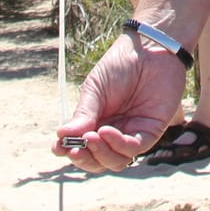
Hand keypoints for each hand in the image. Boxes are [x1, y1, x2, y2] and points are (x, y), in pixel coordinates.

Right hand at [52, 29, 187, 170]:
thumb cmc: (120, 65)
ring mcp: (132, 133)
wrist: (149, 49)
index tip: (58, 148)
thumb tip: (61, 136)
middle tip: (75, 149)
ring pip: (116, 161)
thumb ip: (83, 114)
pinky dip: (118, 145)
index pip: (83, 148)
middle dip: (85, 159)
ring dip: (101, 154)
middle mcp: (114, 133)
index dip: (71, 153)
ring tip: (92, 137)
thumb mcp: (95, 89)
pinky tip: (106, 132)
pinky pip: (134, 148)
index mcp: (97, 123)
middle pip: (98, 161)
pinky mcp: (151, 131)